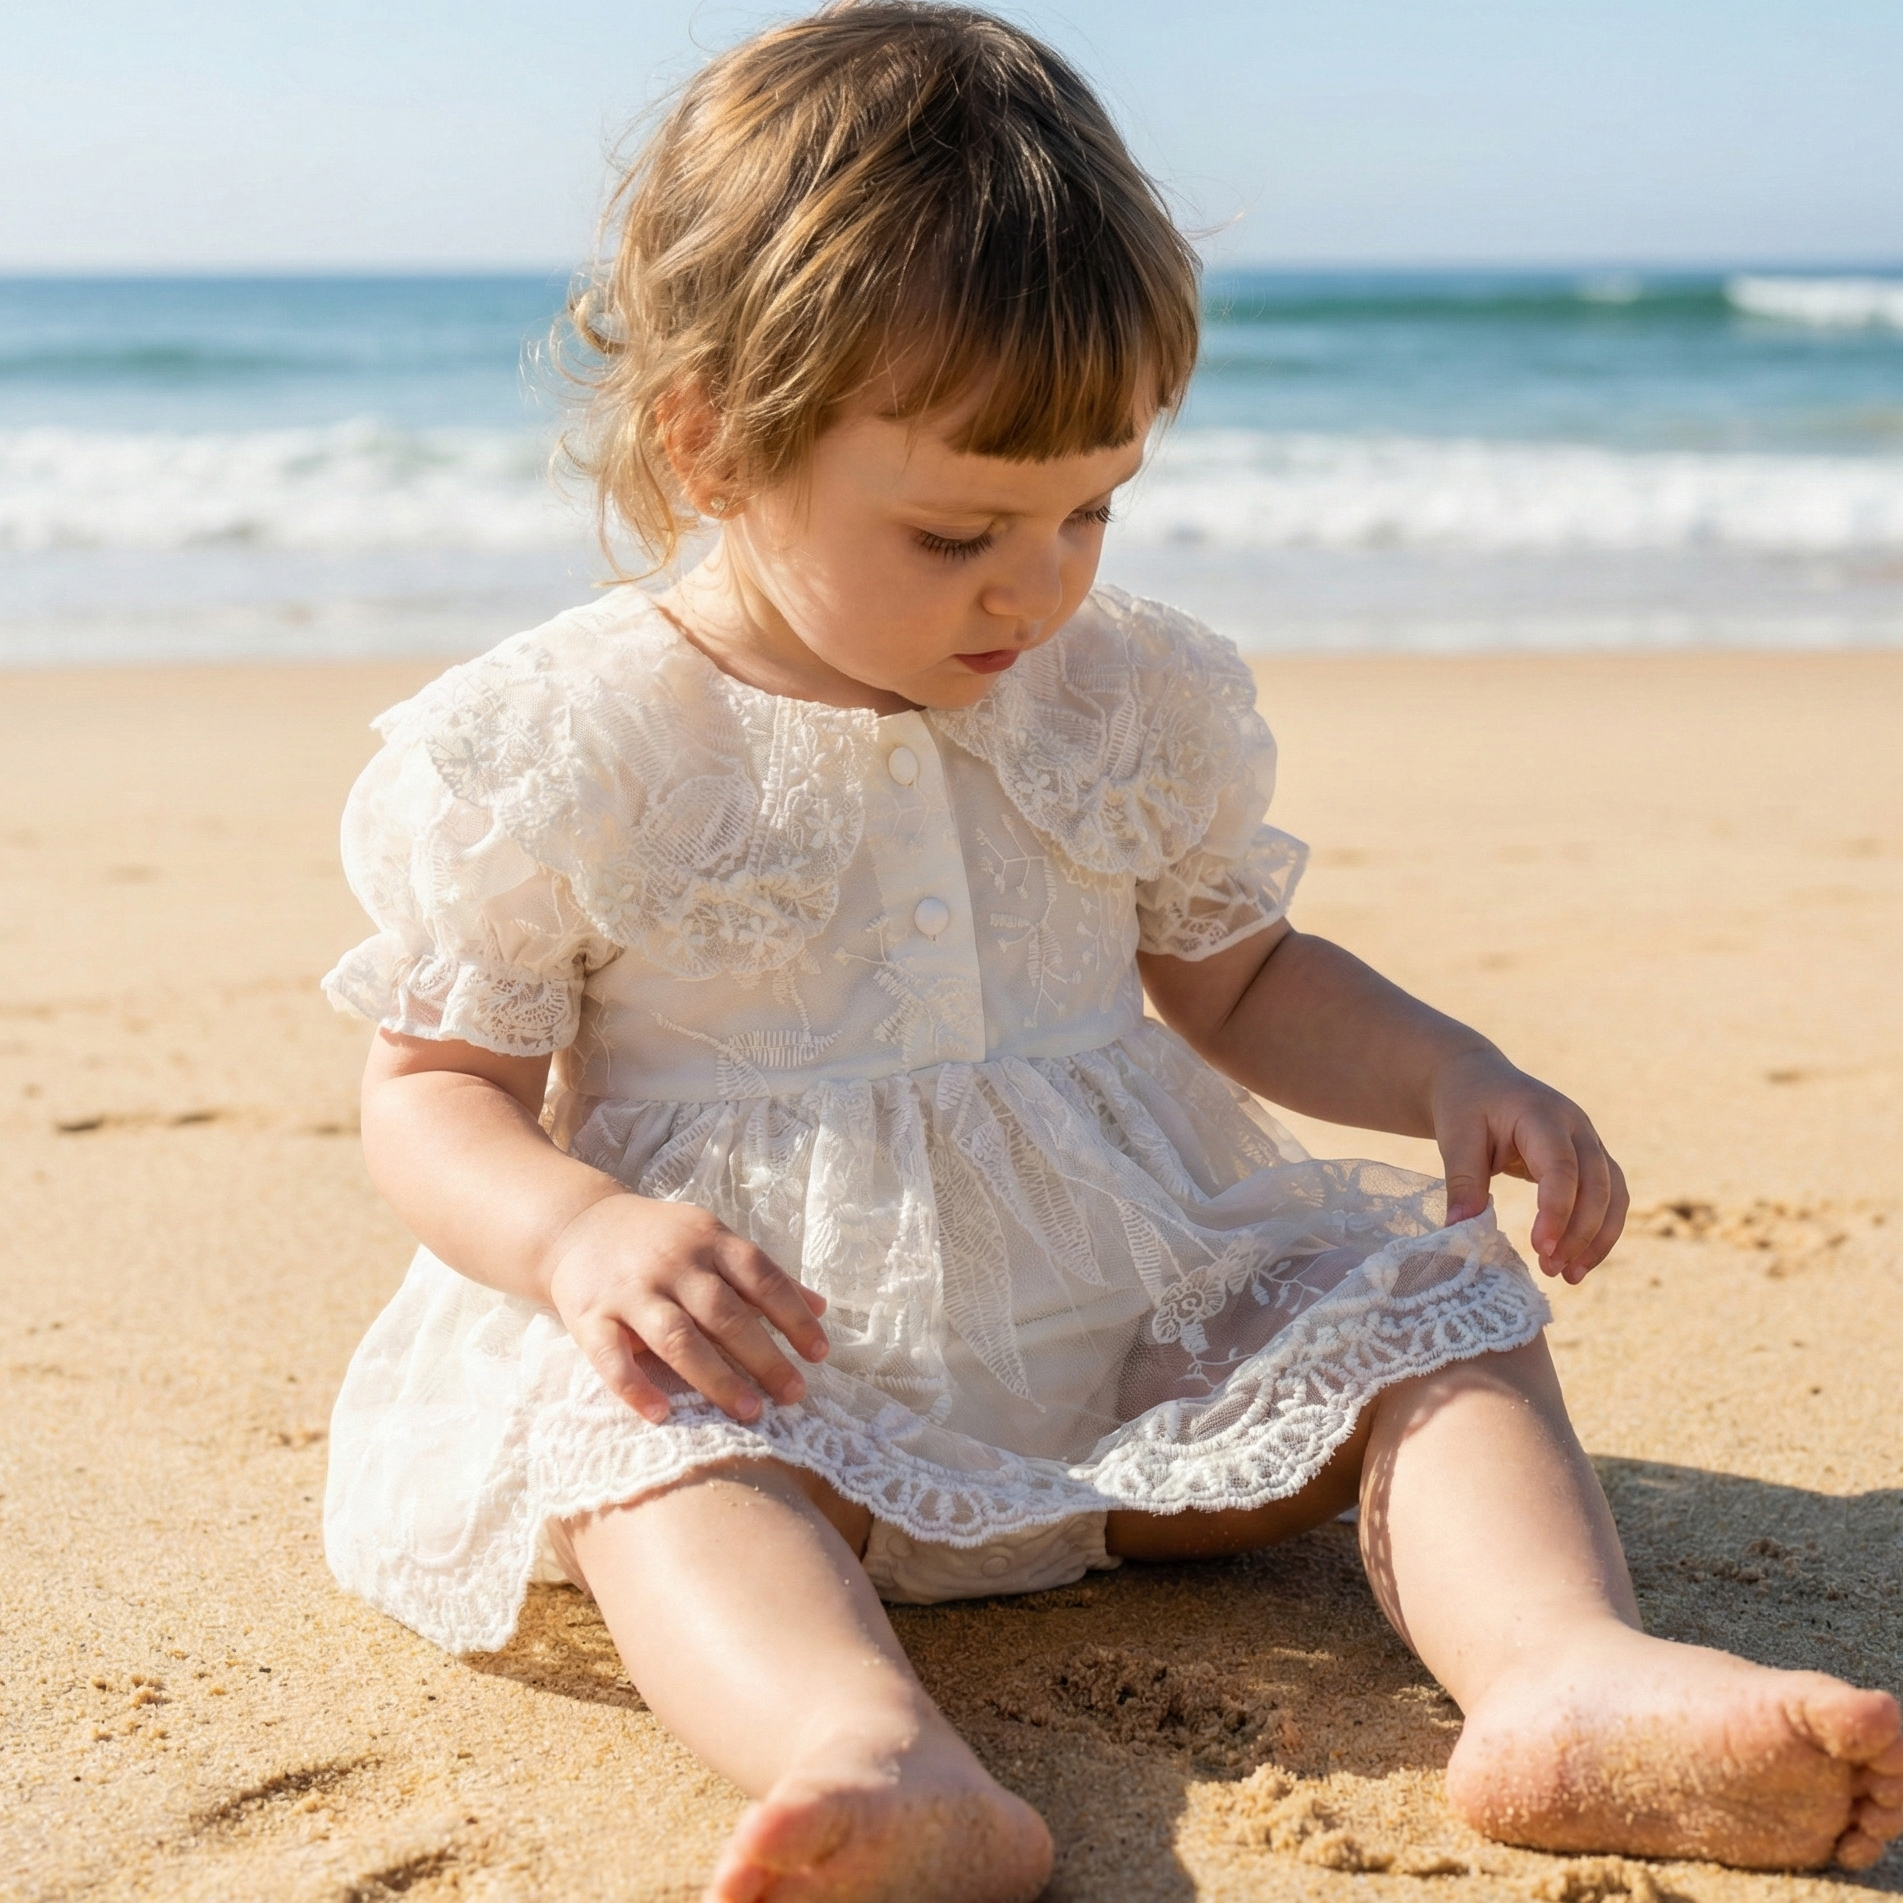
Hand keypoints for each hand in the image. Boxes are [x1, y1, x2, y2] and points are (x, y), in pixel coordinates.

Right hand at [544, 1194, 829, 1423]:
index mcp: (710, 1241)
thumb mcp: (714, 1240)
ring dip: (715, 1377)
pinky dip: (636, 1388)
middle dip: (764, 1356)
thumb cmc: (662, 1240)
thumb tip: (822, 1306)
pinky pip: (612, 1358)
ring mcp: (630, 1291)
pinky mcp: (590, 1316)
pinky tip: (662, 1414)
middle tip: (793, 1394)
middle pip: (725, 1314)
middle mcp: (673, 1264)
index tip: (819, 1354)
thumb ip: (763, 1275)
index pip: (762, 1279)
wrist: (579, 1225)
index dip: (794, 1316)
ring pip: (676, 1338)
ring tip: (750, 1410)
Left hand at [1428, 1047, 1627, 1282]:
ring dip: (1598, 1238)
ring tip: (1569, 1276)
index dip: (1556, 1210)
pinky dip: (1599, 1231)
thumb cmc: (1465, 1105)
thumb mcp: (1455, 1136)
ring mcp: (1589, 1141)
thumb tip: (1460, 1231)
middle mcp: (1576, 1126)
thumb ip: (1462, 1181)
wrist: (1478, 1079)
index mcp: (1542, 1114)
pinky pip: (1609, 1198)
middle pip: (1597, 1184)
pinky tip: (1578, 1261)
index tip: (1539, 1248)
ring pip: (1613, 1194)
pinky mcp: (1590, 1159)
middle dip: (1580, 1233)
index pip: (1562, 1166)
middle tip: (1550, 1269)